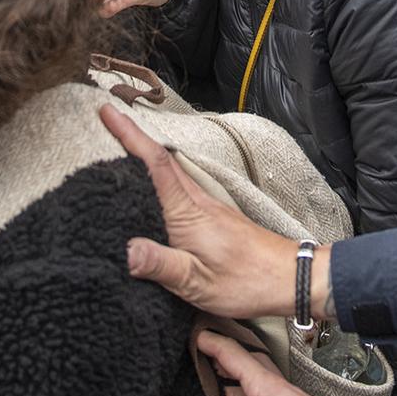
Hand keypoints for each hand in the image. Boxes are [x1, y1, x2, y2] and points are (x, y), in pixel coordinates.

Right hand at [99, 105, 306, 320]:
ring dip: (145, 154)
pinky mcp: (213, 218)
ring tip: (120, 145)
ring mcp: (207, 207)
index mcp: (188, 213)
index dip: (130, 136)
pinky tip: (152, 185)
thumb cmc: (247, 281)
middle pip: (160, 160)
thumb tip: (126, 250)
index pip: (155, 165)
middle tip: (106, 119)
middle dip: (132, 136)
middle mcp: (197, 202)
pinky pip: (179, 187)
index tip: (108, 112)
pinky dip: (160, 175)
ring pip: (170, 172)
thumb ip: (161, 266)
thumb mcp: (198, 283)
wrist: (290, 279)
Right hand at [175, 330, 360, 395]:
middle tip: (197, 358)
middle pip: (244, 369)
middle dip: (221, 361)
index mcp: (268, 388)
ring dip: (230, 390)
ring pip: (251, 393)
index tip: (192, 333)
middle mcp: (276, 395)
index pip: (234, 355)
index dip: (212, 342)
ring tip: (207, 392)